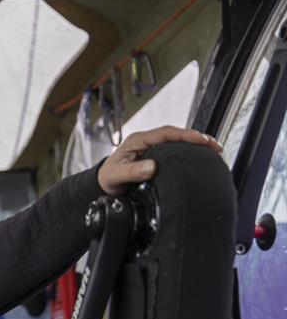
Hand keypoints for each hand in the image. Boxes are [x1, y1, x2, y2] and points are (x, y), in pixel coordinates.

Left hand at [97, 125, 222, 195]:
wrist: (103, 185)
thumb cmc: (108, 178)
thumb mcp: (117, 175)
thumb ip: (133, 172)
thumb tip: (152, 167)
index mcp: (138, 140)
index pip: (166, 133)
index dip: (185, 135)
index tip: (202, 140)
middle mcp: (146, 142)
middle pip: (176, 135)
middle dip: (197, 138)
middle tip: (215, 146)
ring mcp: (151, 149)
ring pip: (177, 142)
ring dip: (195, 145)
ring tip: (214, 150)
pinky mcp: (155, 157)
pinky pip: (175, 151)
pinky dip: (188, 152)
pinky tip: (199, 158)